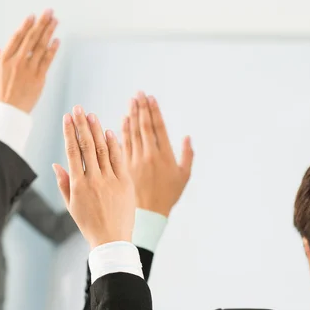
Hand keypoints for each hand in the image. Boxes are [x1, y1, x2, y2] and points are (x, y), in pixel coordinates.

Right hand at [0, 9, 59, 112]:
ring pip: (41, 47)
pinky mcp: (39, 79)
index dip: (26, 25)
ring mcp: (29, 70)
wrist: (7, 114)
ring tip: (55, 21)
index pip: (16, 37)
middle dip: (41, 23)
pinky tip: (56, 40)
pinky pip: (47, 61)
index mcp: (4, 59)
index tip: (32, 16)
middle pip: (31, 38)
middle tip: (49, 12)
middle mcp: (17, 62)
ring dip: (49, 32)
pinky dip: (52, 50)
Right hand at [53, 106, 134, 248]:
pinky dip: (114, 145)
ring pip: (102, 149)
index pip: (72, 151)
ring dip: (97, 130)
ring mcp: (110, 180)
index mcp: (78, 184)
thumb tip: (56, 164)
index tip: (67, 118)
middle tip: (78, 108)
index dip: (69, 132)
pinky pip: (119, 160)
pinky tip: (109, 132)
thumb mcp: (71, 206)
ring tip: (91, 115)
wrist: (112, 239)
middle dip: (81, 125)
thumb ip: (63, 183)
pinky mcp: (125, 183)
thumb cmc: (89, 224)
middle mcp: (94, 179)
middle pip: (86, 146)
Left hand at [122, 92, 193, 215]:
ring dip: (131, 116)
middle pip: (144, 127)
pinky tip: (122, 121)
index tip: (150, 97)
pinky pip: (122, 146)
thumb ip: (187, 156)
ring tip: (131, 102)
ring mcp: (135, 161)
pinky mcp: (124, 167)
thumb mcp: (183, 177)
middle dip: (141, 108)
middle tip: (138, 93)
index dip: (154, 111)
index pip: (158, 128)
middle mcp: (149, 156)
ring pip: (132, 134)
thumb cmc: (167, 196)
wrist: (148, 215)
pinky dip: (122, 132)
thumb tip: (187, 137)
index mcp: (165, 156)